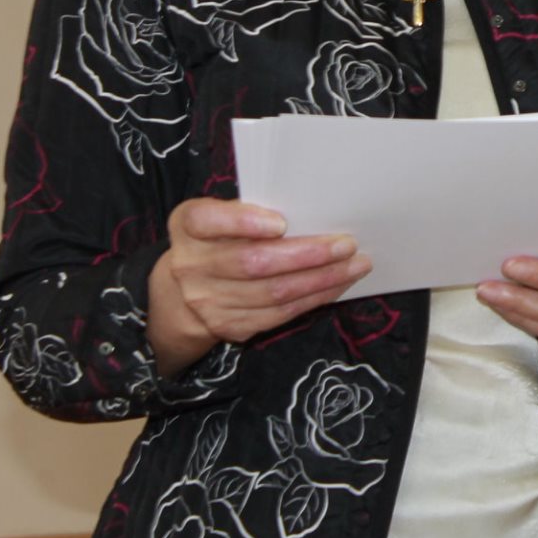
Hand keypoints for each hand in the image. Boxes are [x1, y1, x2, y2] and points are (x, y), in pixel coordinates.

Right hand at [147, 198, 370, 376]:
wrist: (182, 291)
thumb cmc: (217, 239)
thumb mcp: (219, 215)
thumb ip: (249, 210)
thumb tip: (310, 211)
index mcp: (188, 226)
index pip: (207, 220)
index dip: (243, 222)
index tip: (281, 223)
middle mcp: (191, 266)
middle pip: (253, 262)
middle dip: (307, 254)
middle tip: (346, 244)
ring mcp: (208, 302)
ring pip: (273, 293)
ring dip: (321, 279)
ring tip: (355, 265)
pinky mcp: (229, 326)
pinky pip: (279, 315)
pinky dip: (313, 298)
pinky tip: (337, 284)